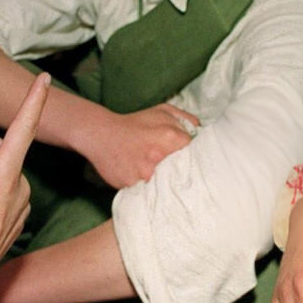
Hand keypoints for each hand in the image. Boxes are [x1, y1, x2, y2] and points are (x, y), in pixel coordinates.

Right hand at [81, 103, 197, 188]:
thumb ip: (185, 119)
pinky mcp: (131, 184)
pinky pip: (145, 191)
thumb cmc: (134, 123)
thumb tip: (201, 131)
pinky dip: (146, 188)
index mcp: (171, 137)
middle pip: (182, 174)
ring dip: (163, 183)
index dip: (195, 161)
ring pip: (164, 185)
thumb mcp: (161, 111)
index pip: (196, 156)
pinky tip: (142, 182)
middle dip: (181, 174)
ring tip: (159, 179)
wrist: (101, 134)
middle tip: (179, 175)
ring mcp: (145, 172)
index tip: (193, 164)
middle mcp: (160, 156)